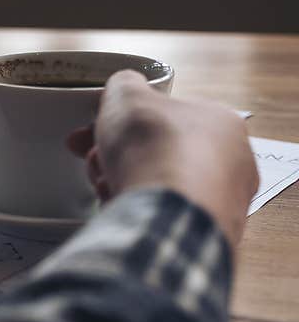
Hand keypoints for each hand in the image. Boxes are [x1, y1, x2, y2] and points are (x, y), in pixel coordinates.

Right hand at [67, 70, 258, 248]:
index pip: (165, 117)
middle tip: (90, 157)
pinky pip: (157, 216)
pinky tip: (119, 206)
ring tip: (104, 183)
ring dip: (120, 180)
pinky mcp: (201, 235)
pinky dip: (134, 210)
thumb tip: (122, 88)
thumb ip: (124, 86)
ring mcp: (219, 203)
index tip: (92, 130)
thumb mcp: (127, 94)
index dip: (122, 121)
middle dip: (116, 153)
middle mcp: (231, 164)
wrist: (164, 212)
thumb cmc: (154, 148)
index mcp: (222, 123)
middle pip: (156, 153)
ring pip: (154, 186)